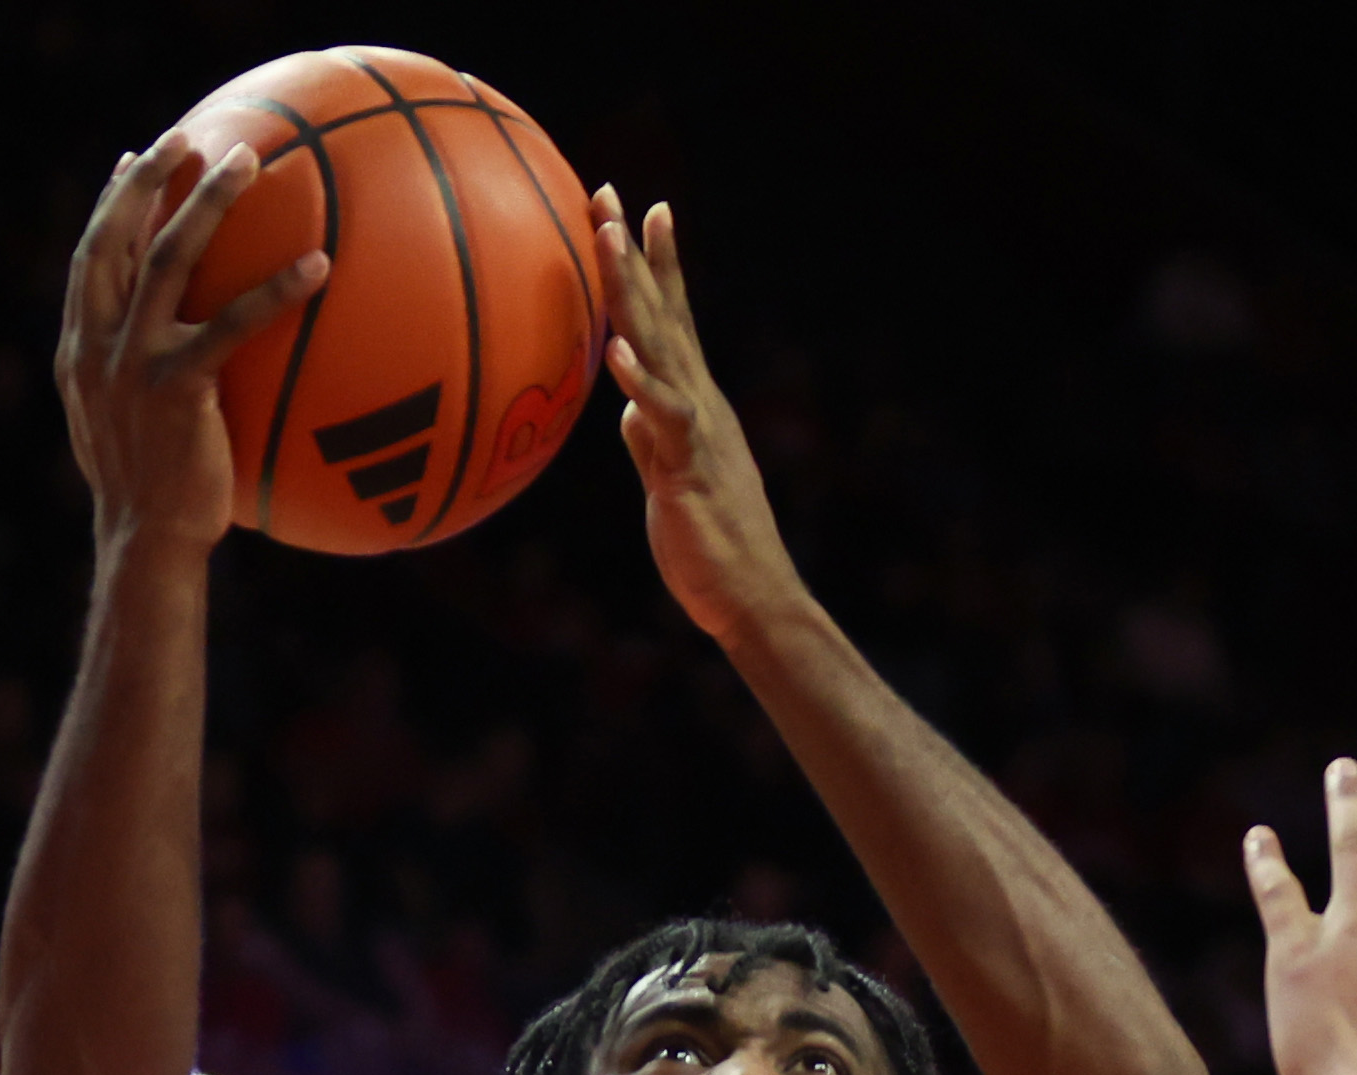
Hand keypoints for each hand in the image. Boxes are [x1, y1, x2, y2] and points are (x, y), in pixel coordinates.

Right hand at [55, 134, 329, 557]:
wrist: (144, 543)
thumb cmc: (149, 497)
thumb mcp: (125, 428)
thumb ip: (136, 378)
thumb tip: (179, 354)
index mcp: (80, 350)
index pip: (91, 258)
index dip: (112, 204)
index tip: (133, 159)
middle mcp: (97, 346)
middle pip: (115, 239)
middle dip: (147, 179)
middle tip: (185, 136)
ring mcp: (132, 363)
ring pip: (166, 259)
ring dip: (206, 202)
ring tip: (249, 161)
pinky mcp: (175, 388)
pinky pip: (230, 326)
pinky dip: (275, 291)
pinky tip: (318, 265)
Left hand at [592, 191, 804, 642]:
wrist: (751, 599)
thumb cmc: (710, 548)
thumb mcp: (667, 483)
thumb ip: (648, 441)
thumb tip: (626, 411)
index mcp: (692, 404)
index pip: (672, 321)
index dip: (657, 266)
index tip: (641, 210)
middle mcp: (699, 402)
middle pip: (662, 314)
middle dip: (632, 253)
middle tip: (605, 194)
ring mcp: (697, 429)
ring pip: (661, 348)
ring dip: (633, 291)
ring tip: (607, 238)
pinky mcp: (690, 466)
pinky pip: (665, 417)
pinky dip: (641, 381)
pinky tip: (616, 349)